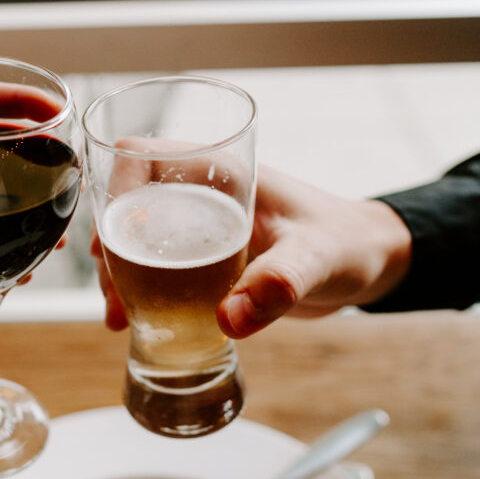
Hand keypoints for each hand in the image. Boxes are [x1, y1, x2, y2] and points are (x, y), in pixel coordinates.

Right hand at [91, 164, 410, 337]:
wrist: (370, 264)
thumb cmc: (350, 243)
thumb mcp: (318, 259)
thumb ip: (281, 283)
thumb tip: (228, 318)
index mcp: (222, 171)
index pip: (143, 155)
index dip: (114, 188)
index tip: (109, 238)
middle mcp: (202, 194)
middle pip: (128, 204)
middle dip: (109, 247)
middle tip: (113, 298)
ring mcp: (200, 227)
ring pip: (135, 238)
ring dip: (117, 274)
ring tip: (119, 318)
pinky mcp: (205, 260)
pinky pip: (156, 267)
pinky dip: (138, 292)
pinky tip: (134, 323)